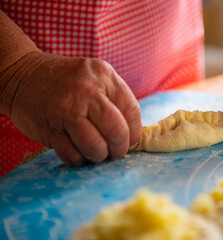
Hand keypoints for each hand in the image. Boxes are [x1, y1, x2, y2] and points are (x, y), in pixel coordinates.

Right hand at [0, 52, 141, 164]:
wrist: (22, 75)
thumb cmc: (66, 81)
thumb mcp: (95, 78)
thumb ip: (115, 101)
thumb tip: (133, 137)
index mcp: (104, 75)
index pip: (132, 111)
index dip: (135, 132)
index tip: (131, 141)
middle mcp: (87, 90)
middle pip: (117, 131)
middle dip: (120, 148)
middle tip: (115, 152)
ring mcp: (66, 109)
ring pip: (96, 146)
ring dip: (99, 156)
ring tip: (96, 152)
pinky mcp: (50, 128)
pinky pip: (72, 154)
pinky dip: (79, 159)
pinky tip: (78, 151)